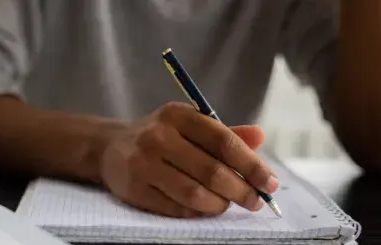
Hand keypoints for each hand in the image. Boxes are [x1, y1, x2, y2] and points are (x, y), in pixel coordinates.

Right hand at [99, 102, 277, 217]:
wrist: (110, 148)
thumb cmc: (161, 136)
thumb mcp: (189, 125)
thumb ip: (224, 133)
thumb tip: (260, 136)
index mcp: (178, 115)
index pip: (223, 140)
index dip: (251, 164)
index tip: (270, 183)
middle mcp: (158, 136)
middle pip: (211, 170)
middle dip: (241, 190)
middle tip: (255, 201)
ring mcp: (143, 163)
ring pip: (194, 193)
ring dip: (219, 204)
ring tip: (227, 204)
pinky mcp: (134, 188)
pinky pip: (175, 208)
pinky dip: (197, 212)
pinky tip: (205, 208)